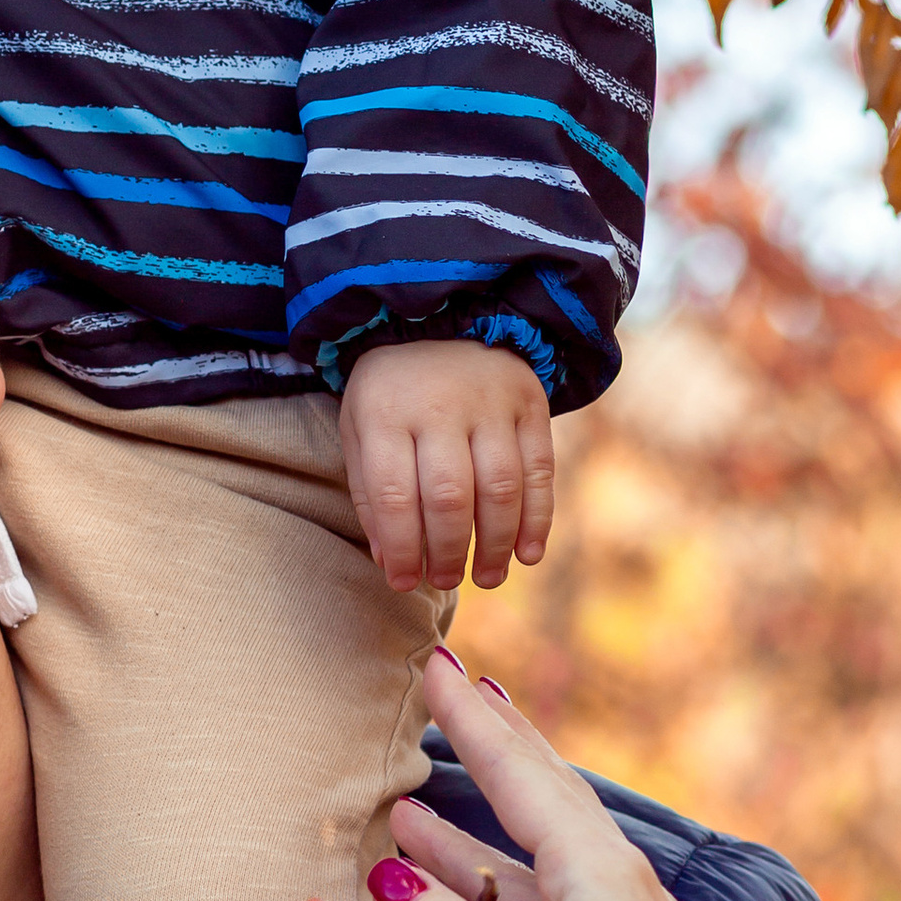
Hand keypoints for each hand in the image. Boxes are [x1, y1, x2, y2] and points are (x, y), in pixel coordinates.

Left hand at [340, 338, 553, 593]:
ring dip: (495, 544)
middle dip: (448, 552)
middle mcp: (440, 405)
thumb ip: (371, 495)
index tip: (403, 582)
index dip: (401, 548)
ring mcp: (490, 403)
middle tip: (445, 581)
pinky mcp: (530, 404)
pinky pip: (539, 471)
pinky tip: (527, 553)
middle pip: (450, 497)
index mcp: (385, 412)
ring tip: (486, 577)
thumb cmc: (391, 393)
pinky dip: (537, 519)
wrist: (440, 318)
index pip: (394, 495)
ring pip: (500, 489)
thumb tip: (391, 563)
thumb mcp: (360, 430)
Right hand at [371, 650, 797, 900]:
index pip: (526, 779)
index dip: (474, 725)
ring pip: (528, 873)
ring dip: (467, 845)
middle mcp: (616, 899)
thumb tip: (387, 879)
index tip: (436, 665)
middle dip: (489, 756)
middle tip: (446, 697)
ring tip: (408, 815)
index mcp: (603, 879)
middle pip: (541, 808)